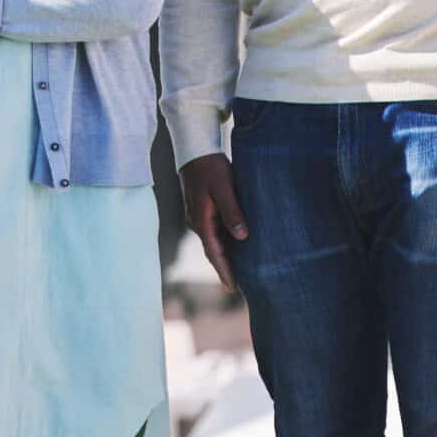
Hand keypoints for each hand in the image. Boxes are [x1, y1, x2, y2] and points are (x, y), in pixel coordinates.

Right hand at [180, 153, 247, 288]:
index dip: (224, 270)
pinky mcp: (202, 209)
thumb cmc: (211, 167)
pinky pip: (213, 231)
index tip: (233, 287)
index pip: (214, 252)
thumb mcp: (224, 188)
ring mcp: (198, 216)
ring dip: (223, 256)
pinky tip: (233, 244)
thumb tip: (242, 237)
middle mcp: (197, 222)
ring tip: (236, 270)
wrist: (194, 150)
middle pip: (212, 251)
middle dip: (223, 268)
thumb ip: (233, 212)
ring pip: (213, 242)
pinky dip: (222, 242)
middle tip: (235, 286)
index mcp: (202, 221)